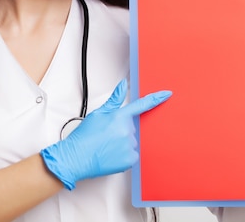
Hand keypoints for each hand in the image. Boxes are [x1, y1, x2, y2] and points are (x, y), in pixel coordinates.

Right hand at [40, 79, 171, 189]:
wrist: (77, 158)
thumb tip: (123, 85)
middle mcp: (127, 131)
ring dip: (122, 143)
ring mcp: (130, 145)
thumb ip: (114, 99)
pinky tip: (111, 154)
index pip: (142, 104)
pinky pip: (132, 154)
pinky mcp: (130, 159)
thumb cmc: (84, 137)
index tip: (167, 94)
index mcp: (119, 117)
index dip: (157, 99)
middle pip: (132, 127)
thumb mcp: (98, 114)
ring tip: (107, 146)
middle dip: (122, 130)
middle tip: (107, 135)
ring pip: (132, 141)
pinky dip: (124, 155)